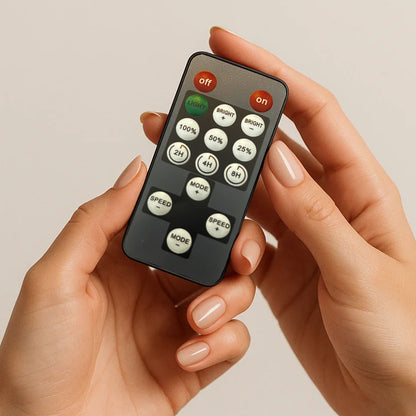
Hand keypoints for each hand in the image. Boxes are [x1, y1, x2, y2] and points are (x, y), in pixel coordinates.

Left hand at [0, 154, 265, 414]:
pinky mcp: (195, 360)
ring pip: (234, 291)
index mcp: (128, 260)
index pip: (176, 218)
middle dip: (234, 250)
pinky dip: (222, 343)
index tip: (220, 200)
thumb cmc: (37, 359)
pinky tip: (187, 354)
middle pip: (215, 252)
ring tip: (198, 318)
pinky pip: (232, 340)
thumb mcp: (54, 277)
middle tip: (237, 256)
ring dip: (228, 299)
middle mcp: (156, 286)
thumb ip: (95, 220)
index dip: (201, 206)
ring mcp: (178, 323)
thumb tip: (135, 172)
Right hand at [141, 27, 415, 415]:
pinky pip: (241, 236)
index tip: (232, 49)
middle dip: (227, 123)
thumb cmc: (404, 338)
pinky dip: (219, 227)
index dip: (272, 76)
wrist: (394, 396)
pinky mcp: (279, 268)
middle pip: (269, 147)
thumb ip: (315, 216)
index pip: (313, 113)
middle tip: (186, 108)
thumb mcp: (363, 272)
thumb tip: (276, 162)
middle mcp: (325, 206)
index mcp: (359, 192)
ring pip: (249, 191)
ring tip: (180, 162)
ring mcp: (299, 236)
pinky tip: (201, 221)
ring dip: (216, 176)